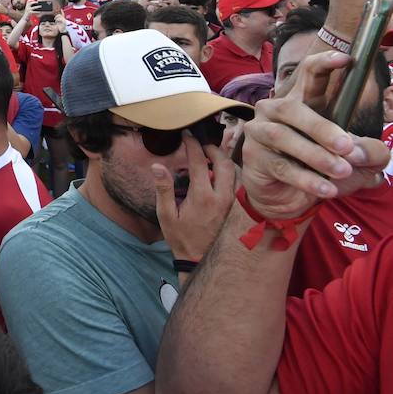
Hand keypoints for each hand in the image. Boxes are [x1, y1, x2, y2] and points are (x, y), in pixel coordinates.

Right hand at [152, 133, 236, 261]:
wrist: (199, 258)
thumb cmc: (180, 236)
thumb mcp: (165, 214)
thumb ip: (163, 189)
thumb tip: (158, 166)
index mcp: (202, 196)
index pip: (200, 162)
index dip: (192, 145)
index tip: (186, 136)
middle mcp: (221, 197)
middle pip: (224, 162)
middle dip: (213, 148)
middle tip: (201, 143)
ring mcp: (231, 202)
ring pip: (234, 171)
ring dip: (223, 159)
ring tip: (209, 154)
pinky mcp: (234, 206)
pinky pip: (236, 182)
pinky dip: (229, 171)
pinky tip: (218, 171)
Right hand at [241, 50, 390, 218]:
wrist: (286, 197)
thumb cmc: (319, 167)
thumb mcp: (354, 159)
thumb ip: (368, 152)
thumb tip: (360, 152)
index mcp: (302, 101)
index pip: (309, 73)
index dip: (323, 63)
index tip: (345, 59)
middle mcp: (275, 109)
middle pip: (293, 107)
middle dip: (321, 127)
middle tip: (347, 147)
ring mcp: (260, 131)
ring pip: (283, 136)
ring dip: (315, 154)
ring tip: (341, 171)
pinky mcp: (252, 155)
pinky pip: (279, 165)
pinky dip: (306, 178)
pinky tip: (326, 188)